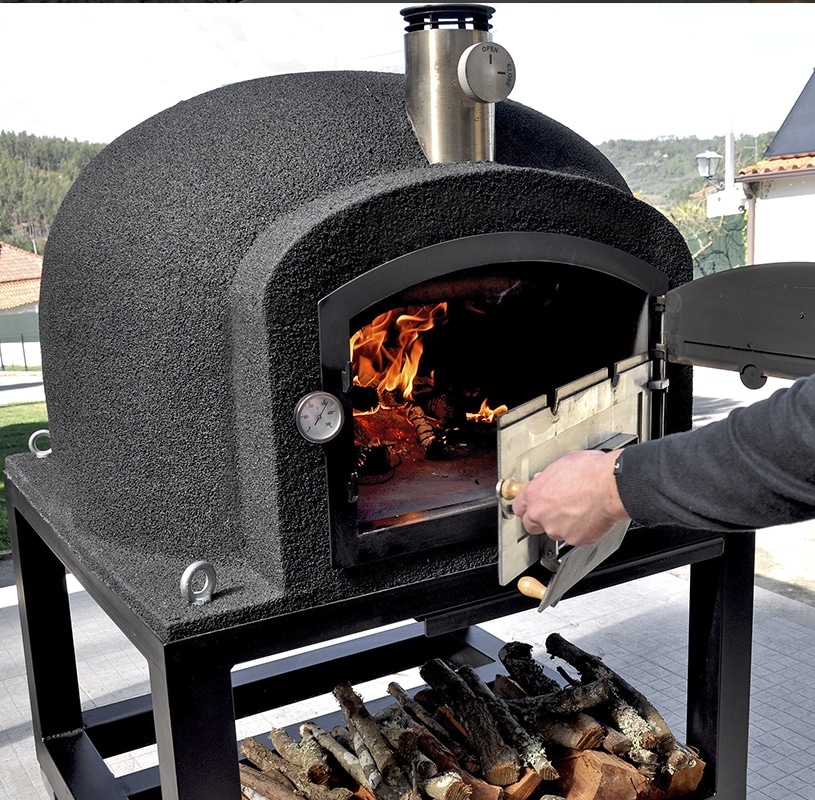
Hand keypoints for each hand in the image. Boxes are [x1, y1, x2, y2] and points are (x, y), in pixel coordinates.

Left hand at [511, 450, 628, 546]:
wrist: (611, 486)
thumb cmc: (590, 472)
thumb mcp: (562, 463)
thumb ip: (548, 476)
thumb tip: (548, 478)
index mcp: (535, 493)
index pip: (519, 507)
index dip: (527, 506)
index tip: (531, 506)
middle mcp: (541, 513)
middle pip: (530, 524)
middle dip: (539, 520)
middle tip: (553, 512)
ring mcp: (557, 529)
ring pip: (554, 532)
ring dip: (562, 524)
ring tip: (578, 511)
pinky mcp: (575, 539)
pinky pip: (574, 537)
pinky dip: (580, 531)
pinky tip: (589, 518)